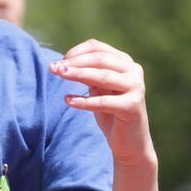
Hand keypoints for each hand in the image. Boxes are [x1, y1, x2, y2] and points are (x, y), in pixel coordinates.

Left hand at [50, 38, 155, 168]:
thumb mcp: (96, 88)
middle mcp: (134, 71)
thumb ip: (84, 74)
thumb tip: (59, 65)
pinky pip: (104, 101)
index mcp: (125, 62)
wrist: (129, 142)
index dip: (76, 52)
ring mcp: (136, 88)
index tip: (59, 62)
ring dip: (78, 74)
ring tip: (59, 75)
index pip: (97, 48)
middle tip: (54, 68)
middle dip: (74, 63)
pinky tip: (68, 100)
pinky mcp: (133, 106)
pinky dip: (84, 101)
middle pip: (99, 59)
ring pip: (103, 76)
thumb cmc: (110, 112)